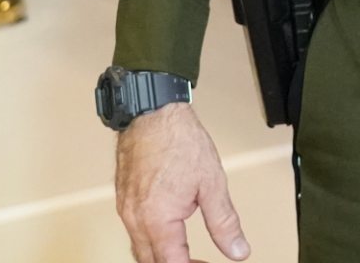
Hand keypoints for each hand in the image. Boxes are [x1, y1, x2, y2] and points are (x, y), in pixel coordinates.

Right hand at [114, 102, 249, 262]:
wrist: (153, 112)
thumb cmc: (179, 140)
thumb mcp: (212, 183)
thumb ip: (224, 222)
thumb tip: (237, 249)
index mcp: (157, 220)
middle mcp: (135, 218)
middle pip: (150, 262)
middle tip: (199, 261)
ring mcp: (126, 209)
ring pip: (139, 249)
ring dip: (160, 256)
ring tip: (185, 253)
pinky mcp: (123, 199)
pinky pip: (133, 231)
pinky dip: (150, 240)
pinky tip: (167, 233)